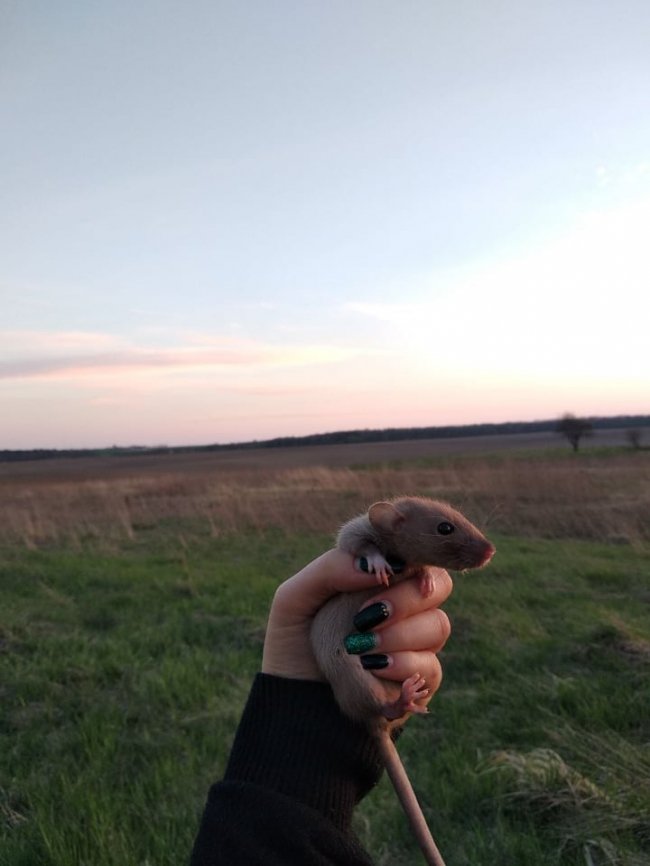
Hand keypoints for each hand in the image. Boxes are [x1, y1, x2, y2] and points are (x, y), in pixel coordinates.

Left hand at [262, 548, 452, 706]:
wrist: (291, 702)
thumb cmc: (292, 644)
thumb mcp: (294, 599)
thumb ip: (330, 569)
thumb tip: (374, 567)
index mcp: (376, 576)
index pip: (411, 550)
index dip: (409, 554)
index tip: (387, 568)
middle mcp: (402, 603)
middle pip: (437, 583)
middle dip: (405, 598)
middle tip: (366, 616)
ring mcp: (414, 640)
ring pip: (438, 624)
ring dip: (400, 635)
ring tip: (361, 648)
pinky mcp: (419, 678)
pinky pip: (432, 665)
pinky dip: (405, 665)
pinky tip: (375, 667)